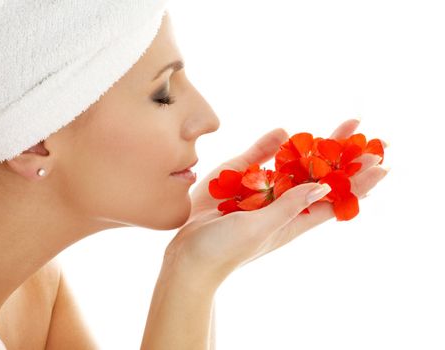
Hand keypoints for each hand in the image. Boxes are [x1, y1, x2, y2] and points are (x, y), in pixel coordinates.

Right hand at [165, 118, 388, 286]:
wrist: (187, 255)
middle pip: (320, 176)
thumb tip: (326, 184)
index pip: (336, 199)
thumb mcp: (260, 229)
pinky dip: (273, 147)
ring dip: (315, 147)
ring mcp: (261, 193)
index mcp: (294, 220)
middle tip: (363, 130)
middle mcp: (282, 204)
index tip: (379, 160)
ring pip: (295, 166)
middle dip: (342, 155)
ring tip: (337, 129)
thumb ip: (289, 205)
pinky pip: (261, 161)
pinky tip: (285, 133)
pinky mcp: (240, 183)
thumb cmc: (223, 250)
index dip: (358, 181)